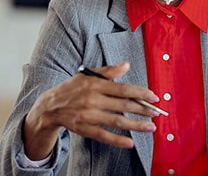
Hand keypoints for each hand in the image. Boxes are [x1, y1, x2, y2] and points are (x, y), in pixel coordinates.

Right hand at [23, 62, 159, 159]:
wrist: (51, 106)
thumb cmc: (73, 88)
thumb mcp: (88, 75)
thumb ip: (109, 71)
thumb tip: (127, 65)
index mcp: (95, 85)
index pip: (122, 89)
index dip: (140, 93)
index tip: (154, 97)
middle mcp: (93, 100)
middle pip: (123, 106)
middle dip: (142, 110)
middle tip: (156, 113)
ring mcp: (89, 116)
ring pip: (117, 122)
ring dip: (136, 125)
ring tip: (150, 127)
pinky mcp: (85, 129)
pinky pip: (104, 136)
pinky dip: (118, 140)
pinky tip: (130, 142)